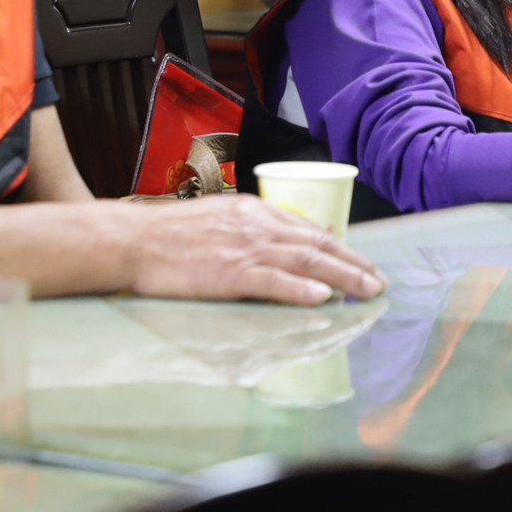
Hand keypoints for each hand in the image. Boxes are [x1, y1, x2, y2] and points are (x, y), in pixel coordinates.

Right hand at [124, 196, 385, 305]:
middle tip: (379, 281)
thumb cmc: (167, 235)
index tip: (359, 261)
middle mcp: (256, 226)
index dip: (338, 246)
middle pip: (317, 245)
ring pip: (306, 263)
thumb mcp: (216, 220)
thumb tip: (275, 249)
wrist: (132, 240)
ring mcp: (245, 249)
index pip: (307, 229)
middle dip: (353, 263)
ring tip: (368, 291)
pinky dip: (301, 290)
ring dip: (343, 277)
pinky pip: (274, 282)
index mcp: (253, 211)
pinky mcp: (229, 273)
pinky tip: (323, 299)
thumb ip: (247, 231)